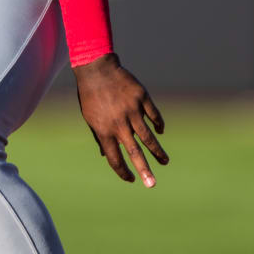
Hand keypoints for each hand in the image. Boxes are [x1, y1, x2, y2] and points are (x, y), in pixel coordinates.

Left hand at [74, 54, 167, 187]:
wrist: (96, 68)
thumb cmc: (90, 95)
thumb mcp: (90, 117)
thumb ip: (99, 136)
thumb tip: (105, 154)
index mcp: (103, 130)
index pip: (114, 158)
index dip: (122, 171)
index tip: (131, 180)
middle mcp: (119, 123)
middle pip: (134, 152)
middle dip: (144, 170)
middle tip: (152, 184)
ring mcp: (132, 110)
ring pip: (148, 136)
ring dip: (157, 151)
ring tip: (164, 161)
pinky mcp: (141, 98)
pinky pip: (153, 115)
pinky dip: (158, 124)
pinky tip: (160, 131)